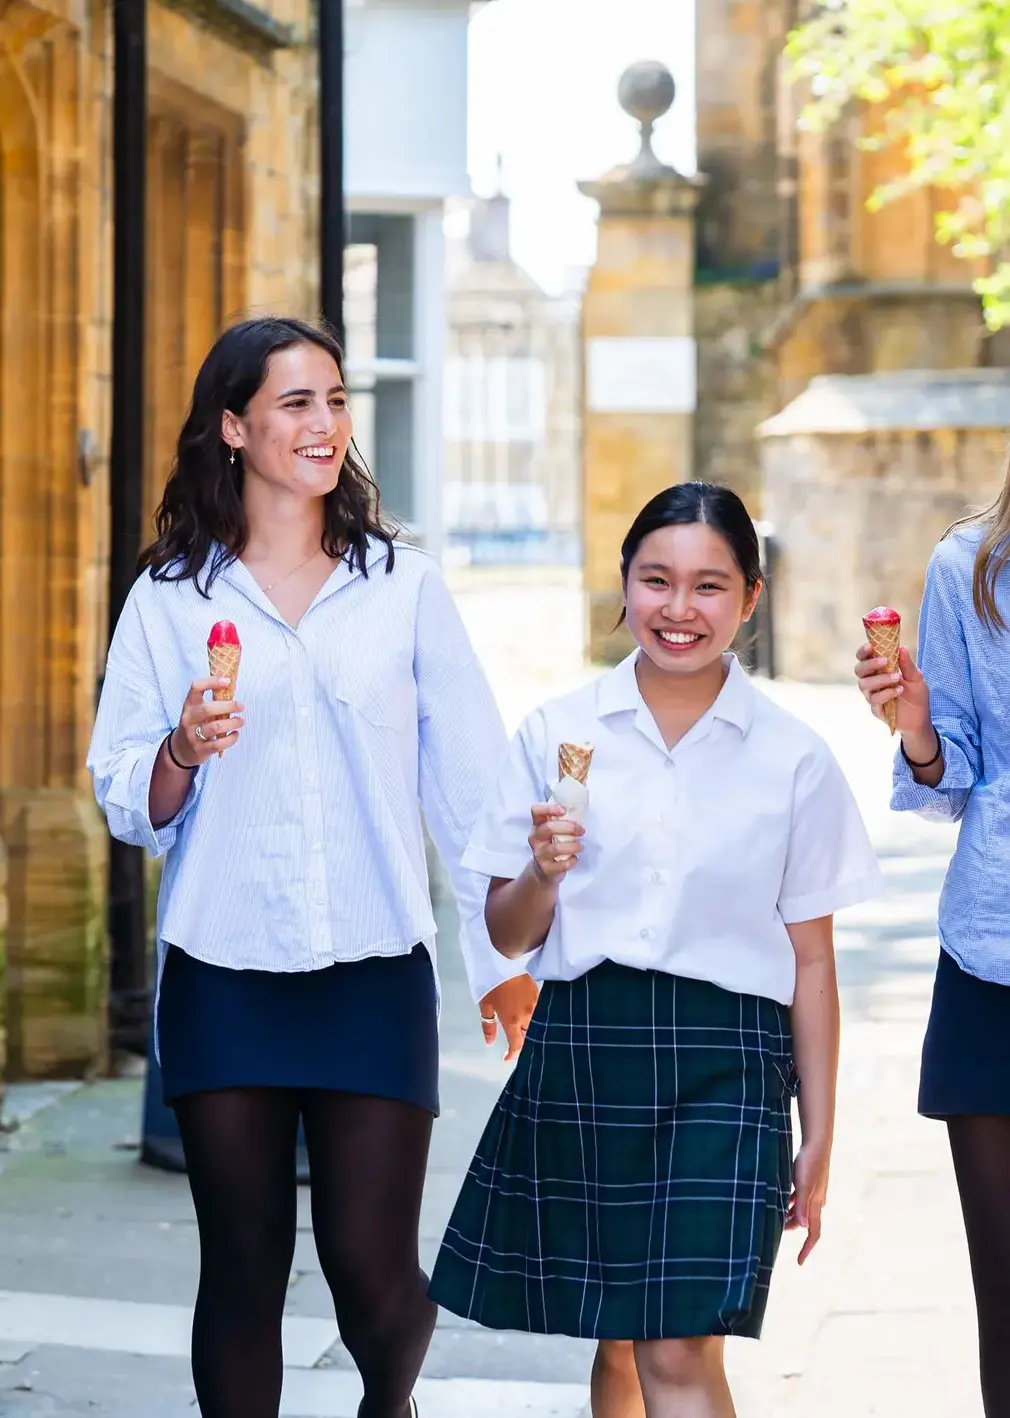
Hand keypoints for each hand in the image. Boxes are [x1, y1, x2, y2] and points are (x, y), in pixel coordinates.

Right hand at [170, 677, 244, 766]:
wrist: (181, 749)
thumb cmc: (196, 725)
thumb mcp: (197, 712)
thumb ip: (212, 702)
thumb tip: (232, 688)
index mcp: (189, 705)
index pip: (196, 688)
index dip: (211, 682)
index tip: (227, 681)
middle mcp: (189, 719)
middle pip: (207, 709)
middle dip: (228, 706)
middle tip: (241, 706)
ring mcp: (193, 735)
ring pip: (214, 727)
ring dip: (232, 723)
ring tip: (240, 721)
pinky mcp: (200, 749)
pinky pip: (218, 744)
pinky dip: (230, 739)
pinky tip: (235, 734)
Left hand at [479, 973, 539, 1061]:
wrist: (505, 959)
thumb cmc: (492, 983)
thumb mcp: (485, 1005)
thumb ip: (488, 1026)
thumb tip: (489, 1042)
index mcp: (512, 1021)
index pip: (517, 1044)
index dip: (513, 1054)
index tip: (507, 1057)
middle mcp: (527, 1016)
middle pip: (529, 1037)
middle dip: (523, 1042)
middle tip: (515, 1043)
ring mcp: (536, 1006)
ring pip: (536, 1025)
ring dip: (530, 1031)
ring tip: (523, 1032)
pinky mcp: (539, 995)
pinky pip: (539, 1012)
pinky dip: (534, 1018)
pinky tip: (528, 1017)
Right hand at [528, 803, 583, 881]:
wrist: (542, 871)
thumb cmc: (551, 845)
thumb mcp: (552, 831)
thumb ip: (561, 821)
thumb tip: (580, 811)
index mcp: (537, 825)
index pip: (536, 811)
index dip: (549, 808)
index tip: (564, 810)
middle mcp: (535, 838)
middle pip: (549, 828)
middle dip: (569, 827)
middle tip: (582, 830)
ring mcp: (539, 854)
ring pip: (556, 848)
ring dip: (573, 846)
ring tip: (581, 846)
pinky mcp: (546, 869)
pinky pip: (561, 865)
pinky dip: (572, 861)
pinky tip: (575, 858)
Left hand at [786, 1141, 829, 1264]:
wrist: (816, 1143)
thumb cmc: (809, 1163)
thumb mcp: (803, 1184)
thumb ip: (802, 1204)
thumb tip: (803, 1225)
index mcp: (816, 1204)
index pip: (813, 1233)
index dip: (807, 1248)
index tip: (799, 1262)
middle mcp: (816, 1201)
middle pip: (805, 1222)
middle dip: (792, 1228)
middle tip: (776, 1230)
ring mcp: (813, 1191)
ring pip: (801, 1210)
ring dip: (790, 1215)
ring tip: (775, 1216)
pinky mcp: (808, 1182)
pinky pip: (799, 1199)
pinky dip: (790, 1203)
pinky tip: (781, 1199)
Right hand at [854, 643, 930, 737]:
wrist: (920, 718)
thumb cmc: (916, 695)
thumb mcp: (916, 677)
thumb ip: (907, 665)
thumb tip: (902, 648)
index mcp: (878, 670)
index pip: (864, 658)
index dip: (863, 652)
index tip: (870, 646)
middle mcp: (871, 681)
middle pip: (859, 670)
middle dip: (869, 664)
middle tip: (885, 661)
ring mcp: (872, 695)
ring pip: (864, 685)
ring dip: (880, 679)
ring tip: (897, 678)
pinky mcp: (875, 709)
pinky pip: (874, 699)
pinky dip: (886, 693)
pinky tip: (899, 690)